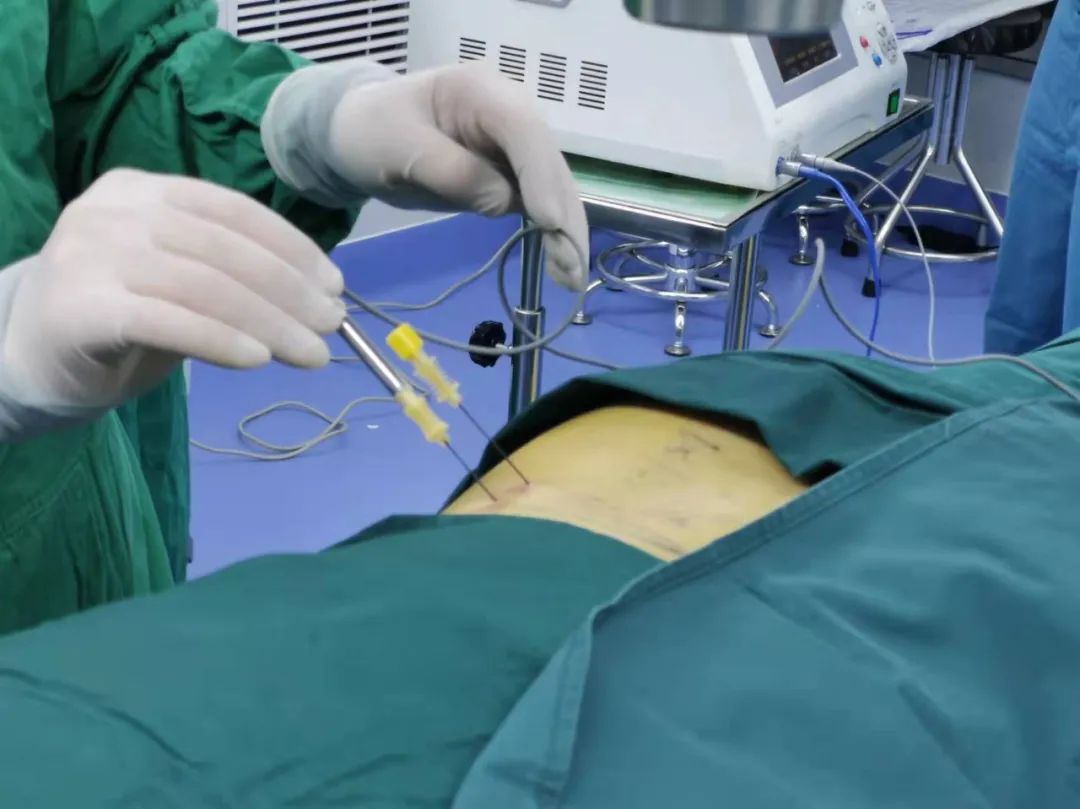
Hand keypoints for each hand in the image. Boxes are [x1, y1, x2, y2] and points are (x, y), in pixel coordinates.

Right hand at [0, 169, 345, 429]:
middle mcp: (114, 211)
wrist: (24, 355)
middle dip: (290, 291)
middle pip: (225, 249)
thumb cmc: (117, 317)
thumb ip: (231, 275)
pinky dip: (222, 340)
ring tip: (311, 353)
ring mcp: (91, 254)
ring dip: (270, 323)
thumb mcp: (177, 281)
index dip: (293, 249)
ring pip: (204, 285)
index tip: (334, 286)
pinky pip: (168, 321)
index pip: (234, 211)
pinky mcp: (81, 307)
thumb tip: (316, 297)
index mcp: (143, 190)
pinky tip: (259, 360)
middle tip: (332, 326)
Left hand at [262, 62, 589, 289]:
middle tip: (572, 267)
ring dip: (567, 231)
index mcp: (478, 90)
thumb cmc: (372, 132)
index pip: (522, 129)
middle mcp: (510, 110)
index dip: (540, 175)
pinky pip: (541, 202)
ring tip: (571, 276)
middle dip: (564, 214)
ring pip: (554, 186)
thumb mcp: (399, 149)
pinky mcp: (513, 172)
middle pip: (549, 162)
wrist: (361, 133)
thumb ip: (451, 172)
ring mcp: (515, 143)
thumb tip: (505, 202)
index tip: (549, 222)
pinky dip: (553, 233)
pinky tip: (562, 266)